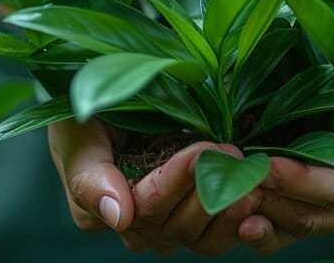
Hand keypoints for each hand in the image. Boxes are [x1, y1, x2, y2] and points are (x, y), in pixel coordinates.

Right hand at [48, 120, 258, 255]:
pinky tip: (258, 197)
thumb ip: (88, 175)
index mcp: (99, 208)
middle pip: (176, 225)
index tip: (202, 149)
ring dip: (230, 210)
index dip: (177, 179)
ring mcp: (165, 227)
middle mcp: (133, 226)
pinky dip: (241, 221)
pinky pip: (218, 237)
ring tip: (253, 180)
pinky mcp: (195, 222)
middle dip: (209, 188)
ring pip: (201, 238)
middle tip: (235, 155)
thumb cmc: (87, 111)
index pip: (145, 206)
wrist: (109, 96)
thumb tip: (118, 216)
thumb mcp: (76, 132)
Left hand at [236, 80, 333, 253]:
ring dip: (264, 217)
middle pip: (318, 215)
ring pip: (304, 226)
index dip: (301, 181)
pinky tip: (236, 214)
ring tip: (223, 202)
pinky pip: (299, 221)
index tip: (263, 164)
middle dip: (272, 201)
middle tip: (228, 181)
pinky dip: (268, 221)